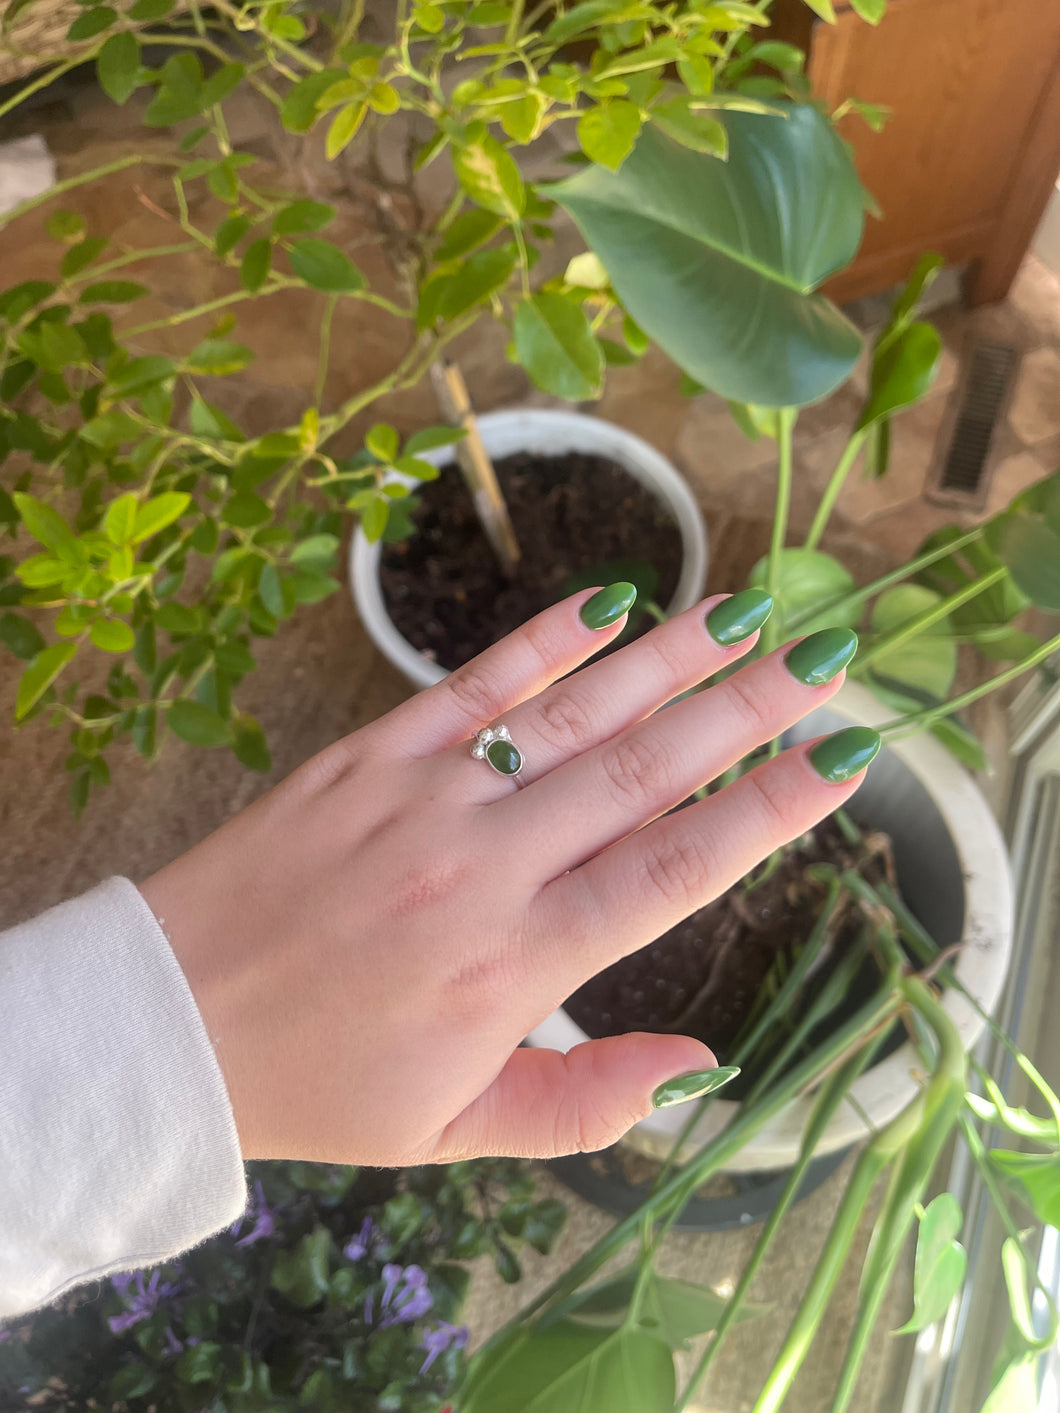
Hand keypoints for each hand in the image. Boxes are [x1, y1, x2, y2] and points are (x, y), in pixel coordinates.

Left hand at [140, 586, 875, 1165]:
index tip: (842, 761)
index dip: (767, 812)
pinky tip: (610, 603)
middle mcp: (483, 868)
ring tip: (747, 615)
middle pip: (642, 774)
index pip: (671, 871)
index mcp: (516, 963)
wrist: (171, 1020)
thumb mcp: (459, 1131)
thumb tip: (706, 1069)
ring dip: (667, 662)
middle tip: (827, 657)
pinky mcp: (369, 756)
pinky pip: (472, 689)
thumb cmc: (321, 1083)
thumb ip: (587, 1101)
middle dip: (747, 711)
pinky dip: (543, 643)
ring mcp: (425, 800)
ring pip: (571, 717)